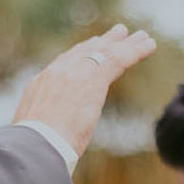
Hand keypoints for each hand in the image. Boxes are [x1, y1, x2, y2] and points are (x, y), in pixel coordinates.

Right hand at [12, 24, 155, 157]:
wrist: (35, 147)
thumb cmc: (33, 150)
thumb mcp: (35, 132)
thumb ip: (46, 125)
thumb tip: (49, 138)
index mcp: (40, 85)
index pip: (64, 63)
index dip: (82, 53)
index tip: (93, 45)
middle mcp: (57, 73)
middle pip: (86, 51)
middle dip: (104, 42)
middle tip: (119, 33)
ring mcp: (74, 73)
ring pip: (106, 52)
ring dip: (126, 44)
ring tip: (142, 36)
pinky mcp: (93, 78)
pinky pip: (119, 59)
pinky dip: (136, 51)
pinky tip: (149, 45)